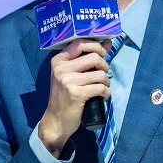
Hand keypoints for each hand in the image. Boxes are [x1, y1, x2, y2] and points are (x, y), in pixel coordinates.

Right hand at [38, 39, 110, 157]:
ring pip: (100, 74)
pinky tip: (103, 96)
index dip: (96, 46)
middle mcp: (61, 69)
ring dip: (106, 81)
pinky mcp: (76, 94)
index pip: (80, 43)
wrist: (56, 120)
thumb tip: (107, 43)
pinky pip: (101, 87)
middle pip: (94, 58)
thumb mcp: (70, 75)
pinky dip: (106, 92)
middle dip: (105, 66)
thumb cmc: (64, 97)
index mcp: (58, 61)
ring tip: (102, 87)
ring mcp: (68, 81)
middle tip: (103, 75)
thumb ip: (86, 59)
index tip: (103, 52)